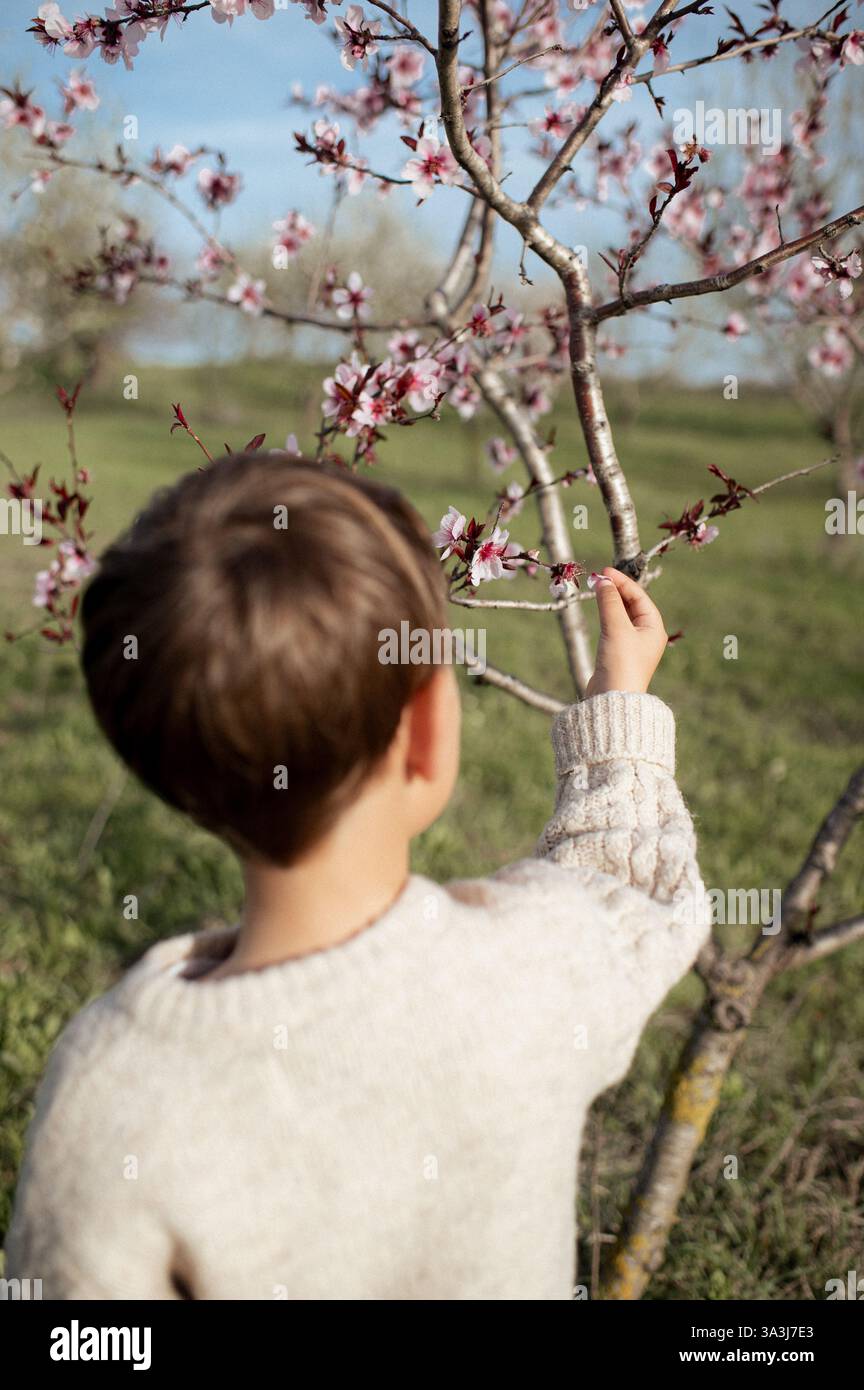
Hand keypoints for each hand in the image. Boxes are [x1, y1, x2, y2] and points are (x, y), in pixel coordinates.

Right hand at [585, 567, 667, 696]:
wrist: (612, 700)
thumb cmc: (620, 664)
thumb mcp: (616, 628)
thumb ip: (609, 602)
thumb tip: (603, 580)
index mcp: (654, 628)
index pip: (639, 596)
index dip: (622, 582)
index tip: (604, 571)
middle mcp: (646, 636)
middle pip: (632, 604)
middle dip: (616, 590)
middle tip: (597, 578)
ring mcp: (632, 646)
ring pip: (622, 615)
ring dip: (610, 602)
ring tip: (596, 589)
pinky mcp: (619, 654)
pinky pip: (614, 627)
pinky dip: (606, 616)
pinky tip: (598, 611)